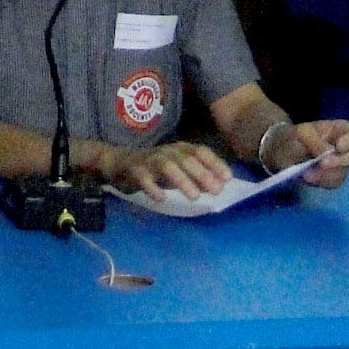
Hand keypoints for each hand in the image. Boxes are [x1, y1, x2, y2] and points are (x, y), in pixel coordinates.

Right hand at [104, 138, 232, 201]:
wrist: (120, 162)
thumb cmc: (155, 168)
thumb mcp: (179, 170)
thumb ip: (197, 177)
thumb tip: (220, 186)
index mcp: (180, 149)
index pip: (200, 151)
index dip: (215, 163)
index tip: (228, 178)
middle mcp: (167, 151)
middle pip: (187, 159)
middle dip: (203, 174)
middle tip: (217, 190)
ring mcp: (150, 159)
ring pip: (168, 166)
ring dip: (182, 180)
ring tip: (194, 197)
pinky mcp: (135, 169)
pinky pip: (144, 176)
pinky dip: (153, 187)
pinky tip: (161, 198)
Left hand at [266, 119, 348, 187]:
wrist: (281, 152)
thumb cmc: (294, 136)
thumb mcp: (301, 133)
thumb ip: (315, 141)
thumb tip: (330, 153)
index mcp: (339, 131)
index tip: (338, 147)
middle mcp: (344, 149)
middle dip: (339, 161)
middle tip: (322, 163)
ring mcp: (339, 165)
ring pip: (343, 172)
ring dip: (327, 174)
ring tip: (307, 172)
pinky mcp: (331, 178)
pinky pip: (333, 183)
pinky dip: (321, 181)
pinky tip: (308, 177)